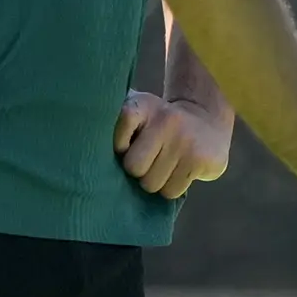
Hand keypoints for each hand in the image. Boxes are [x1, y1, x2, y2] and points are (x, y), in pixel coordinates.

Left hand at [112, 90, 231, 199]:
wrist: (207, 121)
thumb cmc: (159, 123)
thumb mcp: (138, 111)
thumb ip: (115, 123)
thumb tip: (89, 145)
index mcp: (145, 105)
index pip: (122, 122)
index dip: (119, 143)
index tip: (125, 145)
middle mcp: (167, 120)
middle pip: (134, 167)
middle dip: (138, 171)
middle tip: (148, 161)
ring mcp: (186, 140)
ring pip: (152, 184)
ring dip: (155, 182)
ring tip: (164, 166)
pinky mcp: (201, 160)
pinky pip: (172, 191)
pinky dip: (172, 187)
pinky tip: (179, 171)